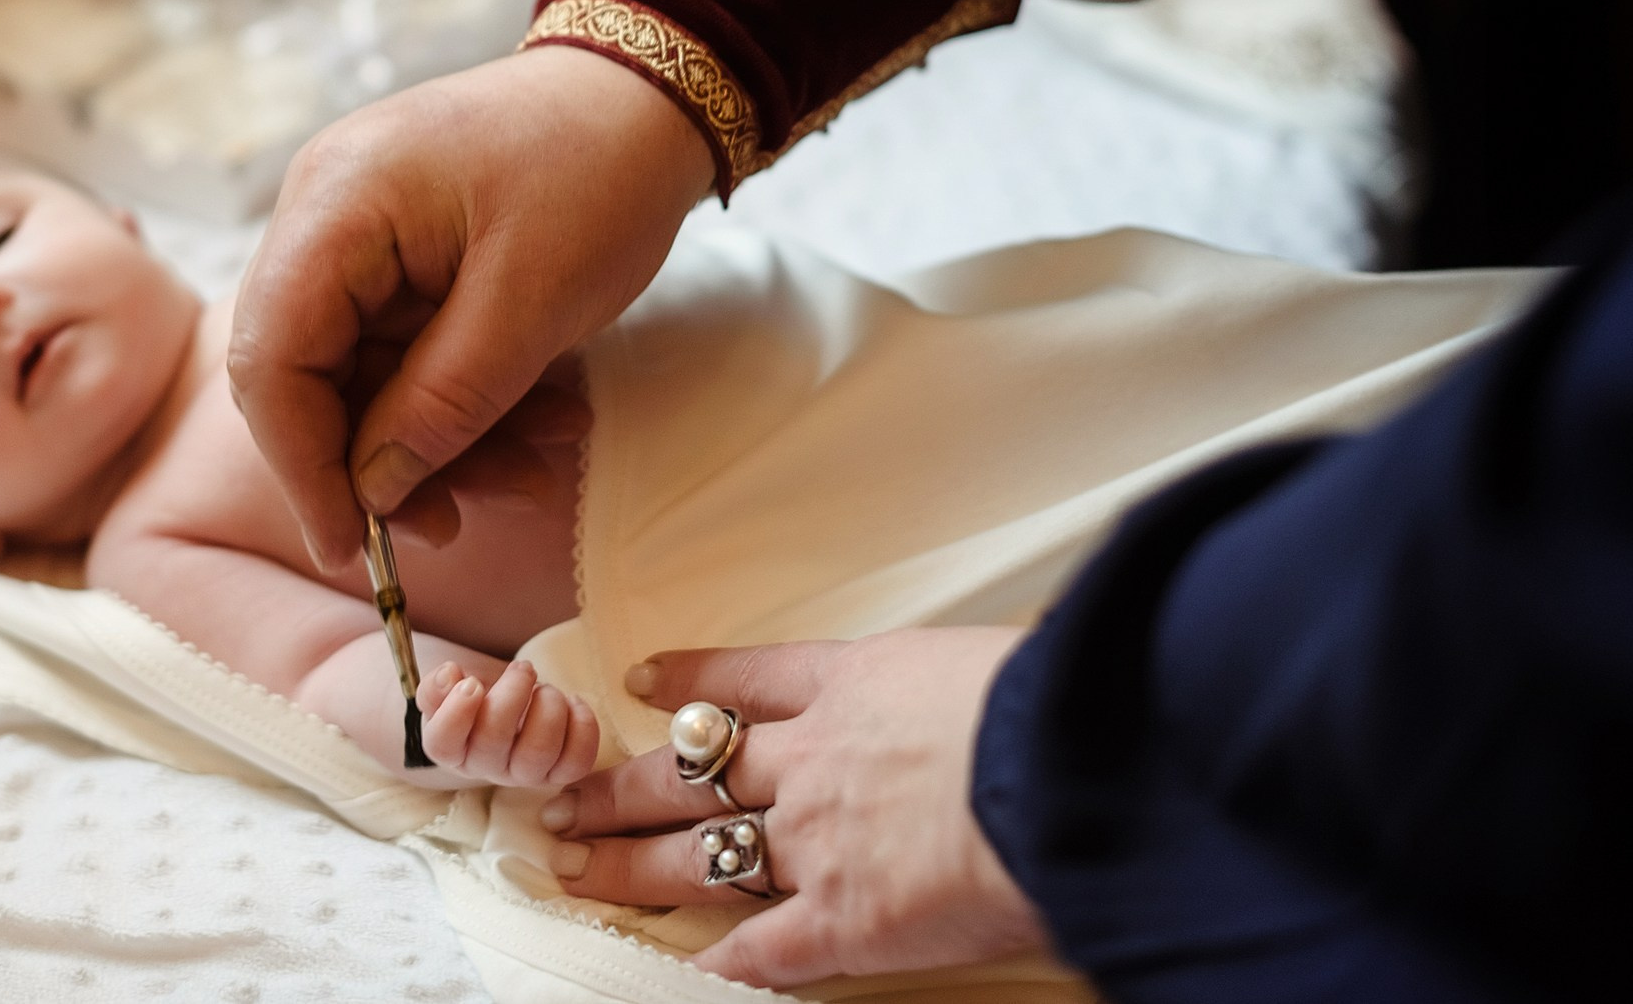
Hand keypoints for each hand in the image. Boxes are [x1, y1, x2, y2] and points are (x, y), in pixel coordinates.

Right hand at [230, 45, 712, 571]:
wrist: (654, 91)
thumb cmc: (597, 171)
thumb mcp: (531, 304)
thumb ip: (443, 403)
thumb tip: (372, 491)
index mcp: (336, 206)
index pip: (270, 357)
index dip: (302, 463)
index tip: (353, 544)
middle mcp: (324, 215)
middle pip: (305, 372)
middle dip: (377, 460)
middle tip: (452, 525)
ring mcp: (360, 234)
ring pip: (362, 373)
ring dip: (439, 439)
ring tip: (531, 474)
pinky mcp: (401, 254)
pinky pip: (406, 349)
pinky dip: (464, 399)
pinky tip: (539, 427)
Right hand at [418, 657, 601, 787]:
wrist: (501, 708)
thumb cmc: (472, 696)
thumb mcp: (447, 687)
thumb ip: (437, 684)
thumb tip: (450, 674)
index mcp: (449, 746)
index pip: (443, 742)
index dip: (457, 713)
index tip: (471, 682)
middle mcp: (483, 766)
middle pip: (493, 741)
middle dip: (512, 695)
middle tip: (522, 668)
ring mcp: (521, 774)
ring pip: (538, 753)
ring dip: (548, 709)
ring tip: (545, 687)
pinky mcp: (555, 772)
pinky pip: (575, 762)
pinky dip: (583, 728)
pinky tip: (574, 702)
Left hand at [541, 631, 1043, 988]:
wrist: (1068, 765)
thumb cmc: (1057, 701)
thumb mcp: (988, 662)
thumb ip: (953, 688)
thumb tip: (976, 700)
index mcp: (854, 683)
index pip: (750, 678)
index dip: (690, 679)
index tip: (643, 681)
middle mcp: (817, 759)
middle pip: (692, 772)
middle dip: (621, 788)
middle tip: (563, 799)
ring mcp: (820, 841)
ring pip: (699, 853)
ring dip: (630, 867)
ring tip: (575, 872)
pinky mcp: (844, 918)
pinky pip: (767, 948)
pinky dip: (725, 963)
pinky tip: (687, 970)